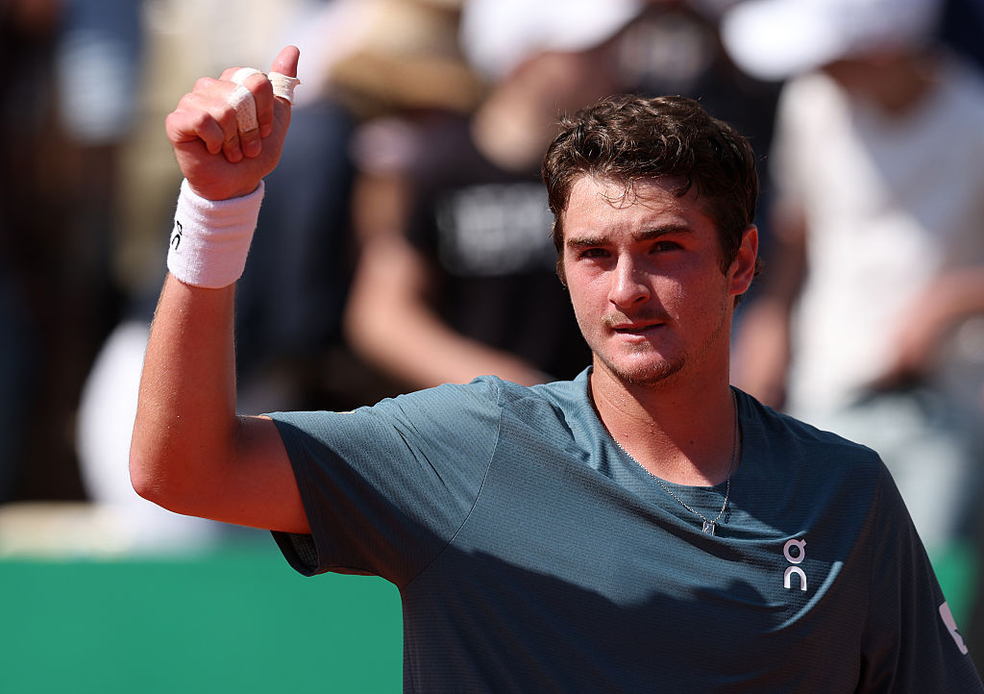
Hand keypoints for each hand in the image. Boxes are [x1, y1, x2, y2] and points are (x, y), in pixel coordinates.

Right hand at [165, 45, 299, 200]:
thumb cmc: (254, 152)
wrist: (236, 184)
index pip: (258, 82)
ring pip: (223, 110)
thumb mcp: (277, 119)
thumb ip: (283, 85)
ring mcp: (190, 101)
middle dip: (250, 130)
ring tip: (231, 151)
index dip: (265, 113)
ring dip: (234, 140)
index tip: (264, 132)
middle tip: (246, 147)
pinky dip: (216, 141)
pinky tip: (213, 149)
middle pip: (241, 96)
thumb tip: (292, 49)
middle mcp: (210, 86)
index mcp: (233, 81)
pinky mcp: (176, 120)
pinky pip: (203, 121)